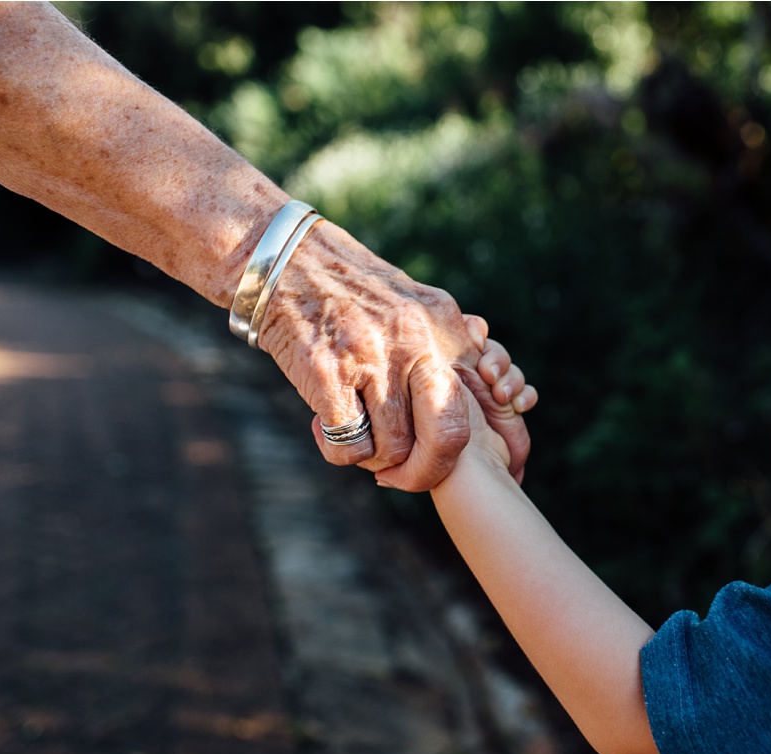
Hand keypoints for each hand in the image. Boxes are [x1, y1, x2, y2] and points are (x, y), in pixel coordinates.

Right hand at [265, 221, 530, 490]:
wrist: (286, 260)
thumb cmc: (352, 292)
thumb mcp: (413, 304)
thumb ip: (446, 345)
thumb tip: (482, 388)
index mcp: (443, 328)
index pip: (484, 399)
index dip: (474, 442)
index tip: (447, 457)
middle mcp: (414, 342)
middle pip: (449, 434)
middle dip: (428, 470)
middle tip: (403, 475)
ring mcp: (371, 358)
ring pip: (393, 449)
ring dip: (374, 457)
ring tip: (357, 436)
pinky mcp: (328, 374)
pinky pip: (349, 445)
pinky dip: (340, 450)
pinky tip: (326, 427)